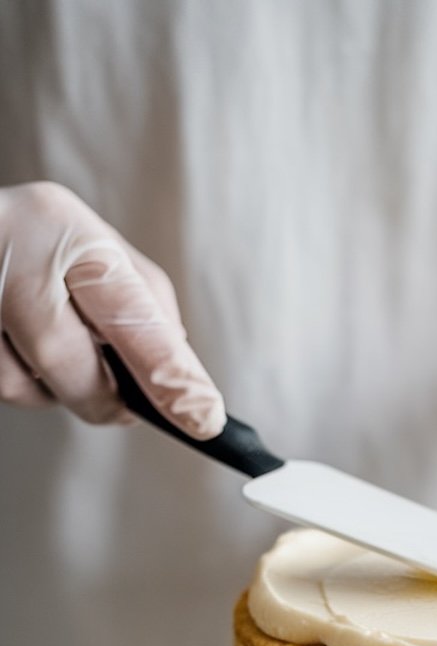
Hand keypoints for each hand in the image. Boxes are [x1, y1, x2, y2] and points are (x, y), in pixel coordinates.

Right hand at [0, 180, 223, 436]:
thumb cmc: (38, 239)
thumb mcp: (92, 246)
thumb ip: (142, 302)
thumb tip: (178, 376)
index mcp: (62, 225)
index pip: (127, 312)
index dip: (168, 374)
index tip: (203, 417)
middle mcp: (7, 254)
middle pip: (70, 365)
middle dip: (106, 398)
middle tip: (127, 406)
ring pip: (27, 388)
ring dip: (55, 390)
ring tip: (54, 347)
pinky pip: (2, 386)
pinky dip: (22, 383)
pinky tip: (21, 348)